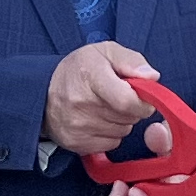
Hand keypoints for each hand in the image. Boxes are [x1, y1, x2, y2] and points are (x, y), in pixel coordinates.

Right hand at [46, 40, 166, 160]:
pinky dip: (111, 134)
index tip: (142, 96)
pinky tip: (98, 120)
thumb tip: (153, 77)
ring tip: (105, 106)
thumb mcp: (106, 51)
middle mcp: (80, 103)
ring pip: (123, 131)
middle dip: (132, 108)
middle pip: (128, 117)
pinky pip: (111, 143)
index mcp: (91, 76)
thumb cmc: (80, 69)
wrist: (43, 90)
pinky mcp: (75, 143)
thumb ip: (132, 61)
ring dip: (122, 121)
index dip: (143, 102)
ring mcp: (76, 126)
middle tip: (119, 96)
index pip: (128, 101)